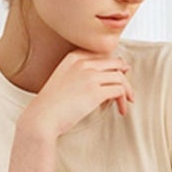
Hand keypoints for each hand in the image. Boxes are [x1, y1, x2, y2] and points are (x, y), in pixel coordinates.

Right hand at [19, 49, 133, 139]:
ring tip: (127, 103)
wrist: (42, 116)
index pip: (101, 55)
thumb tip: (98, 83)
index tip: (119, 74)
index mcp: (72, 58)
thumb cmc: (50, 104)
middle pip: (114, 64)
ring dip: (128, 91)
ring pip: (120, 77)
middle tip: (129, 90)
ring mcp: (89, 76)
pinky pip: (119, 91)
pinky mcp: (95, 92)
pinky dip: (124, 101)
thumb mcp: (62, 80)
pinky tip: (121, 110)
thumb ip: (78, 75)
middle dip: (124, 77)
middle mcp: (82, 64)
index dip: (114, 65)